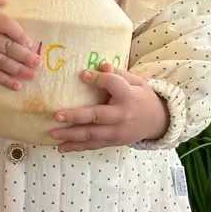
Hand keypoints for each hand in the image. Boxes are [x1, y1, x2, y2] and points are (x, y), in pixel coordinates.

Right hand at [0, 0, 41, 90]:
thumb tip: (4, 0)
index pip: (3, 24)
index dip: (17, 33)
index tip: (29, 41)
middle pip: (4, 46)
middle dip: (23, 55)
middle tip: (37, 61)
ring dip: (17, 69)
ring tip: (32, 74)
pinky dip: (4, 80)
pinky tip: (17, 86)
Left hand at [48, 61, 168, 151]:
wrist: (158, 121)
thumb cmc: (141, 97)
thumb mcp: (136, 82)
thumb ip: (119, 74)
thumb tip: (101, 64)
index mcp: (128, 96)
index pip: (113, 85)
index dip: (98, 79)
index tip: (83, 75)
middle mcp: (122, 115)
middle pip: (97, 116)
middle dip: (76, 116)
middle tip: (56, 115)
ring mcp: (117, 132)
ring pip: (92, 135)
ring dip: (71, 135)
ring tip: (52, 133)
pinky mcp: (113, 142)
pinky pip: (93, 145)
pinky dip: (77, 147)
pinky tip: (61, 147)